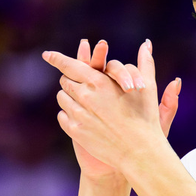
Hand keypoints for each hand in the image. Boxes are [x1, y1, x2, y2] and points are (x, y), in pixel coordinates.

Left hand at [45, 39, 180, 180]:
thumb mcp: (147, 87)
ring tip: (85, 103)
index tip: (47, 55)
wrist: (139, 152)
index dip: (57, 58)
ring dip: (70, 98)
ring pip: (62, 98)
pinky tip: (83, 118)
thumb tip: (147, 43)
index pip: (70, 65)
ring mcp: (78, 114)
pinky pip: (62, 116)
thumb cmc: (146, 118)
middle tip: (83, 86)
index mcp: (100, 82)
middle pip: (65, 81)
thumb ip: (145, 63)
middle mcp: (85, 96)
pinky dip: (69, 114)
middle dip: (72, 81)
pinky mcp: (75, 131)